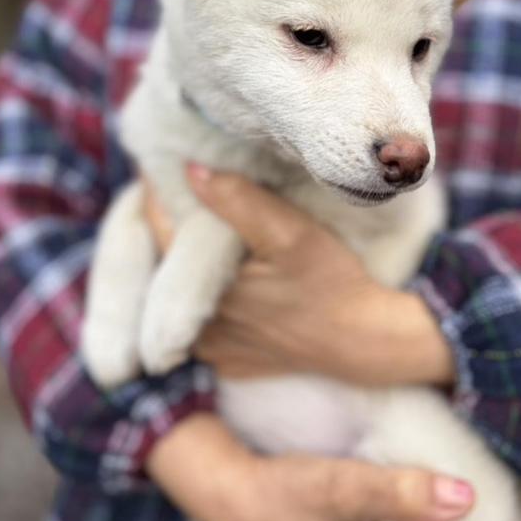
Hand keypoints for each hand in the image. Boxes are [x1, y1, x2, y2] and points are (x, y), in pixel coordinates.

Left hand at [144, 167, 454, 386]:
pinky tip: (229, 276)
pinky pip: (200, 319)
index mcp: (203, 287)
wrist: (362, 340)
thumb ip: (238, 200)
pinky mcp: (225, 358)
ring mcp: (209, 348)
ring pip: (179, 292)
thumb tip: (190, 169)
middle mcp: (196, 324)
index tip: (166, 162)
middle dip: (173, 224)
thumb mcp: (289, 232)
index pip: (157, 225)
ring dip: (186, 261)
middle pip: (164, 260)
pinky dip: (205, 294)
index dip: (159, 190)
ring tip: (207, 229)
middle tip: (187, 190)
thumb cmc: (330, 282)